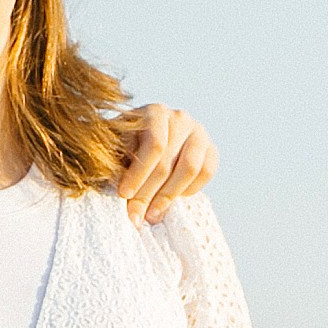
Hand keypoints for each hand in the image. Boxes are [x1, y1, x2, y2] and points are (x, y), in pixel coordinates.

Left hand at [114, 103, 217, 224]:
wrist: (149, 138)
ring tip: (153, 214)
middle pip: (168, 161)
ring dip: (169, 195)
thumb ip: (118, 171)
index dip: (138, 173)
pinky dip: (189, 190)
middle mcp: (179, 118)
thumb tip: (131, 212)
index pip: (152, 146)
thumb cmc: (126, 145)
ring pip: (190, 168)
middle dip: (149, 192)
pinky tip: (172, 199)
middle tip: (136, 214)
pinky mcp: (211, 149)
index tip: (124, 195)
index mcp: (154, 112)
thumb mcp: (117, 151)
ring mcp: (198, 132)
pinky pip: (206, 172)